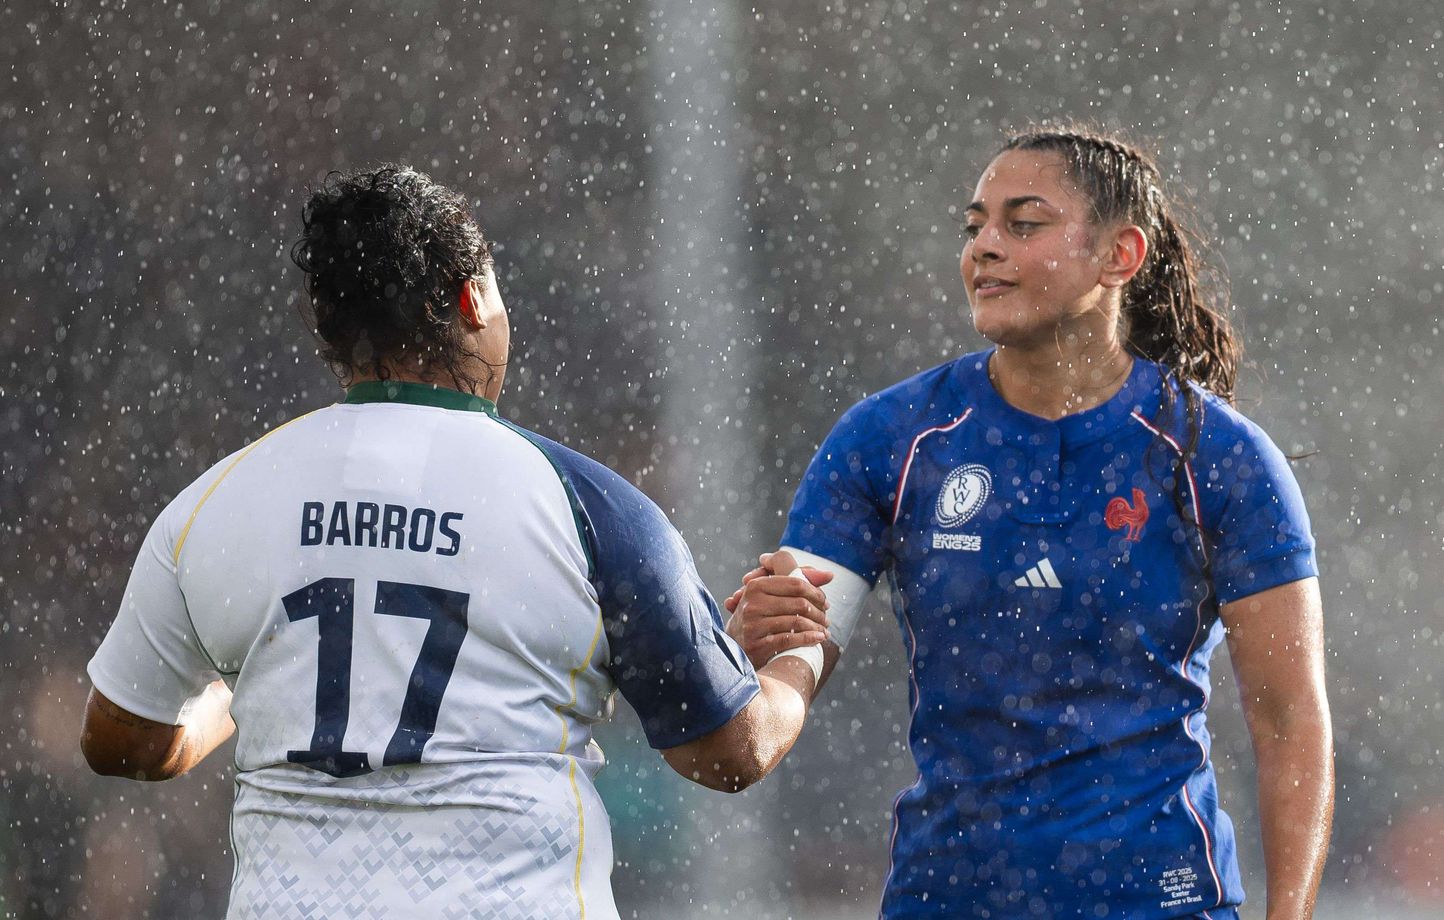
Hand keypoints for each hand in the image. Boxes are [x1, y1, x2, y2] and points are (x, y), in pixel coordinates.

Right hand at [724, 550, 831, 668]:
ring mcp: (752, 624)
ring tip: (824, 632)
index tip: (825, 602)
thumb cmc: (758, 618)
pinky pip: (789, 640)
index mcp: (756, 586)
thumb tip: (830, 575)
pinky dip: (808, 639)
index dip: (816, 592)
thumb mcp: (768, 595)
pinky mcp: (756, 645)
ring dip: (816, 628)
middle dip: (819, 612)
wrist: (734, 648)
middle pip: (799, 603)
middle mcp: (752, 603)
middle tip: (827, 620)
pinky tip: (817, 640)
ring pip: (796, 622)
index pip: (796, 583)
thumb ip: (797, 582)